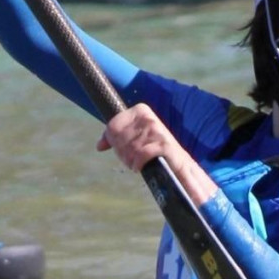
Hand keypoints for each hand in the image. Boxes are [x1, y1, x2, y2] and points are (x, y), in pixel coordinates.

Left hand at [97, 104, 218, 205]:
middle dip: (122, 153)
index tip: (121, 149)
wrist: (179, 163)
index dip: (113, 141)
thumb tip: (99, 146)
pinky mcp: (164, 144)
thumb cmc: (154, 150)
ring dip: (129, 160)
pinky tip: (139, 167)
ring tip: (135, 163)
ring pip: (129, 148)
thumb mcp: (135, 140)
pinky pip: (142, 154)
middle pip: (119, 138)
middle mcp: (148, 118)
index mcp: (140, 111)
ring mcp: (157, 130)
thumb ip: (116, 139)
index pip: (113, 126)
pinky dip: (138, 164)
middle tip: (129, 159)